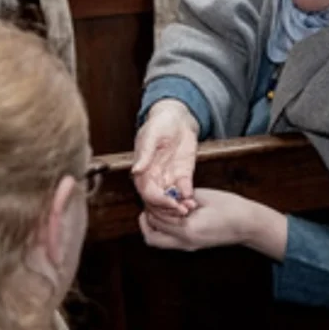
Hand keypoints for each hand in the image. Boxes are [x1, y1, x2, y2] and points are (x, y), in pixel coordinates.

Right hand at [132, 99, 199, 216]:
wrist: (177, 118)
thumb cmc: (160, 123)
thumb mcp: (151, 135)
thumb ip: (144, 154)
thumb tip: (135, 170)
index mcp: (143, 171)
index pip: (147, 193)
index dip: (158, 201)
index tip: (170, 204)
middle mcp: (155, 177)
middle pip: (159, 201)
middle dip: (169, 209)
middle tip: (182, 212)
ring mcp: (169, 177)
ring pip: (172, 198)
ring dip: (179, 205)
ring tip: (189, 208)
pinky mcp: (183, 174)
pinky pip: (184, 189)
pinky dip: (187, 195)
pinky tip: (192, 199)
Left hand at [139, 188, 288, 259]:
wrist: (248, 225)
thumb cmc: (230, 207)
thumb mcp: (203, 197)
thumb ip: (182, 197)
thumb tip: (167, 194)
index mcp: (188, 228)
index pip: (158, 219)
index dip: (153, 205)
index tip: (154, 194)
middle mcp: (185, 242)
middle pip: (152, 237)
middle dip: (147, 220)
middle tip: (150, 205)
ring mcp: (189, 247)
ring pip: (158, 242)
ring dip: (154, 226)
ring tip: (159, 210)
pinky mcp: (192, 246)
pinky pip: (169, 242)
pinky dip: (164, 230)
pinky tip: (171, 217)